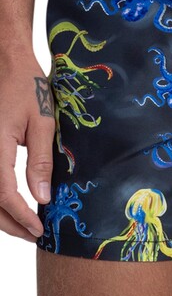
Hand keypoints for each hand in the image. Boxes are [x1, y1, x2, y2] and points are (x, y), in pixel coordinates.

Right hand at [0, 49, 54, 241]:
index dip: (21, 217)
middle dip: (9, 223)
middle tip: (33, 234)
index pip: (4, 195)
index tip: (38, 229)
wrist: (6, 62)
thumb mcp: (40, 123)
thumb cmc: (25, 86)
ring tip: (23, 224)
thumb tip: (42, 198)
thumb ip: (40, 162)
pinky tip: (10, 203)